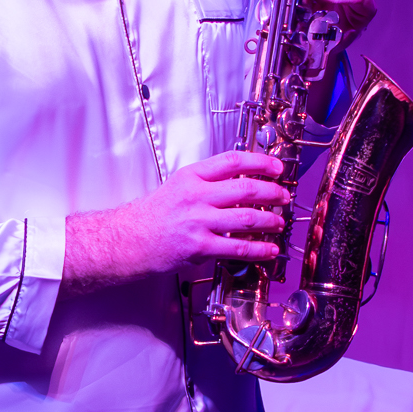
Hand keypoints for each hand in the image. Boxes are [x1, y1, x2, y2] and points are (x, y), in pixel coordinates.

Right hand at [66, 149, 286, 289]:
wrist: (128, 240)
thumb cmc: (152, 216)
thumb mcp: (178, 187)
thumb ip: (206, 184)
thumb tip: (240, 185)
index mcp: (191, 176)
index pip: (233, 161)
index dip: (260, 162)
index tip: (276, 167)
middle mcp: (196, 195)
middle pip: (245, 188)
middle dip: (272, 192)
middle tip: (284, 196)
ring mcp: (198, 221)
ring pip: (246, 218)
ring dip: (269, 220)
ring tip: (279, 222)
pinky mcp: (199, 245)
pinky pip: (237, 247)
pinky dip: (259, 249)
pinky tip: (270, 250)